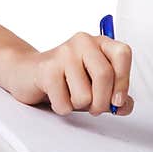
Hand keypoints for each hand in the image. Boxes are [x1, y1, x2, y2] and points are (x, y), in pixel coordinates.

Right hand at [5, 32, 133, 115]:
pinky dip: (63, 108)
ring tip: (71, 96)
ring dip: (79, 106)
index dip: (123, 81)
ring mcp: (64, 53)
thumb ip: (115, 96)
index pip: (122, 54)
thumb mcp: (95, 85)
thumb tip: (125, 107)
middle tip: (95, 109)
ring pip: (85, 95)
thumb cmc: (66, 78)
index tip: (118, 100)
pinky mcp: (47, 69)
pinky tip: (57, 96)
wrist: (27, 72)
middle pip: (104, 76)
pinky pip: (65, 103)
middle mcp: (84, 42)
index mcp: (100, 43)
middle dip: (102, 102)